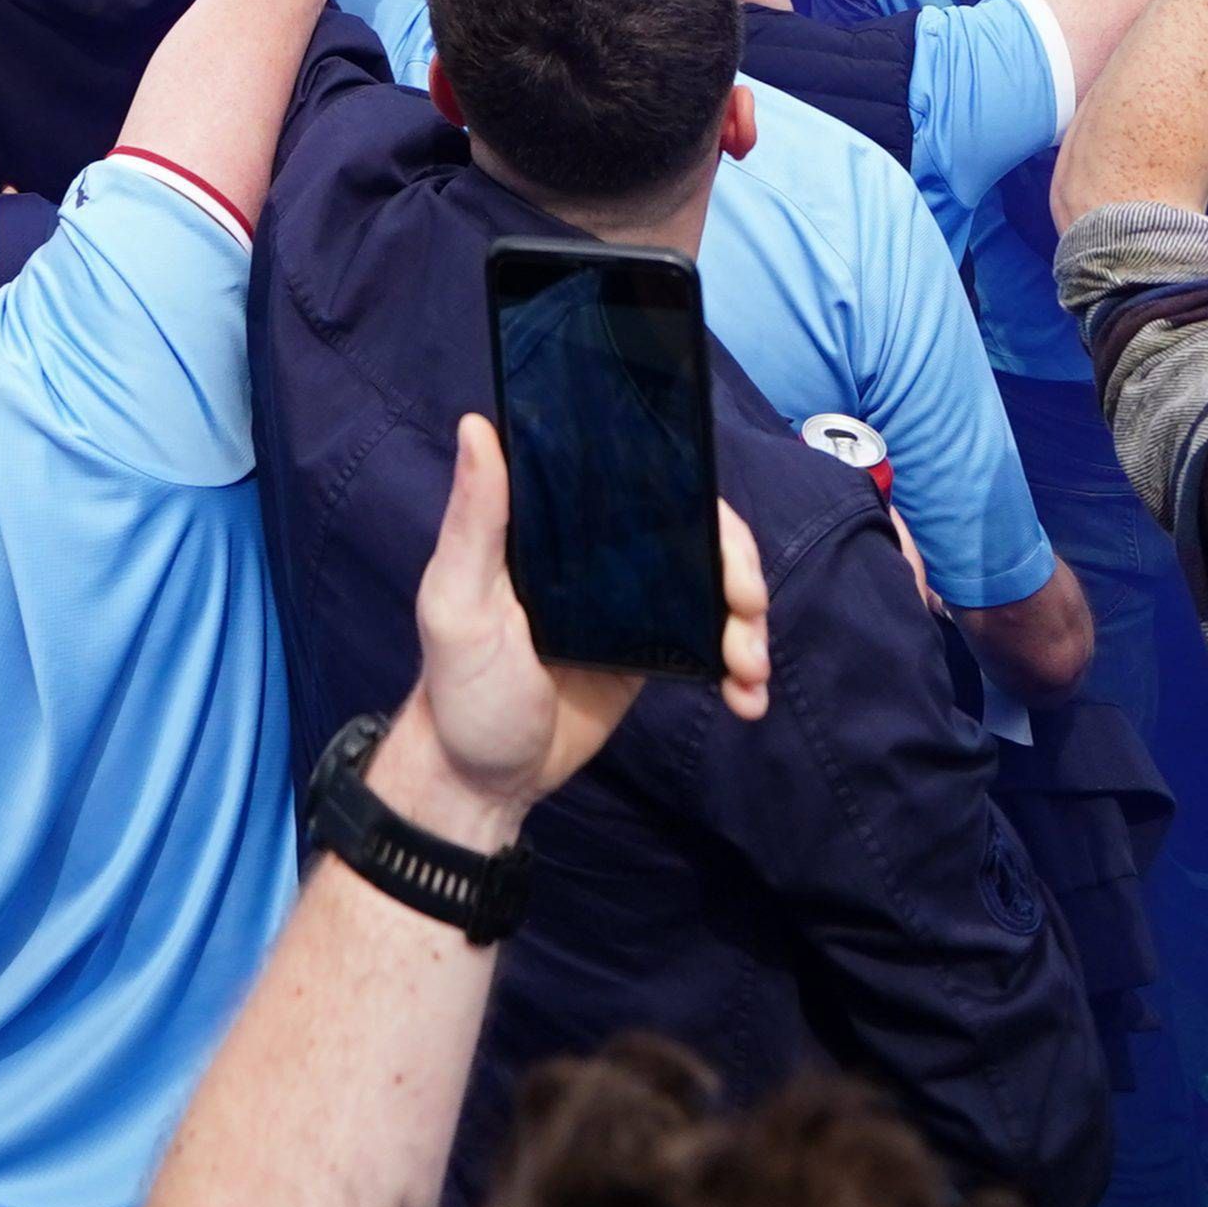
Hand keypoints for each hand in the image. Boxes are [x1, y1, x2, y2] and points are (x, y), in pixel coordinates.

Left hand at [378, 414, 766, 844]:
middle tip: (747, 607)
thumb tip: (476, 424)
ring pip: (712, 590)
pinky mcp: (650, 656)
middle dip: (737, 566)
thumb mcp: (456, 601)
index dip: (692, 496)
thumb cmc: (459, 685)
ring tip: (751, 669)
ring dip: (748, 622)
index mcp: (554, 528)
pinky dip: (739, 669)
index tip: (721, 533)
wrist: (484, 781)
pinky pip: (709, 647)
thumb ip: (474, 519)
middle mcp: (598, 556)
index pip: (638, 483)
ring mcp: (630, 607)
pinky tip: (747, 697)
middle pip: (693, 535)